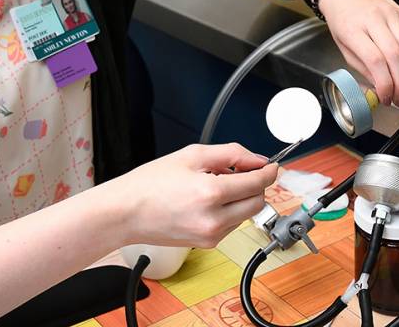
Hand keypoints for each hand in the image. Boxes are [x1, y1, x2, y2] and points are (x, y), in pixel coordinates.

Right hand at [107, 143, 278, 248]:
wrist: (125, 213)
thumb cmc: (150, 183)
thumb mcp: (193, 155)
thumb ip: (232, 154)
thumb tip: (258, 160)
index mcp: (211, 193)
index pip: (257, 183)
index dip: (269, 171)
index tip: (273, 165)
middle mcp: (214, 219)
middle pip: (258, 202)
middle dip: (256, 185)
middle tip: (241, 172)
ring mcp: (211, 235)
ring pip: (246, 214)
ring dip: (241, 198)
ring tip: (215, 185)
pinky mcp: (207, 244)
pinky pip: (231, 224)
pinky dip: (228, 210)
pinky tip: (208, 200)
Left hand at [315, 0, 398, 106]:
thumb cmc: (342, 19)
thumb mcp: (343, 46)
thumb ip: (363, 67)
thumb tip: (382, 88)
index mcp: (354, 29)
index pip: (375, 60)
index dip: (385, 83)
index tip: (386, 98)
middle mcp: (374, 20)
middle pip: (396, 55)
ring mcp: (391, 16)